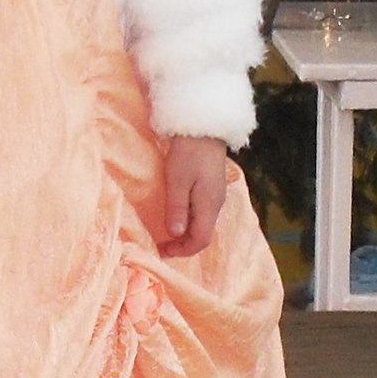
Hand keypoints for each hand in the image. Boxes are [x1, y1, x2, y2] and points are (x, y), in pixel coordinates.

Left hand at [156, 135, 227, 258]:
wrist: (205, 126)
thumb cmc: (188, 151)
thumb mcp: (177, 179)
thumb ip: (177, 208)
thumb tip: (176, 235)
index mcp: (209, 205)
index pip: (200, 240)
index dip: (181, 251)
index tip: (161, 251)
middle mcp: (216, 204)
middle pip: (202, 235)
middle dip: (182, 244)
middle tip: (160, 244)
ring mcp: (216, 196)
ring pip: (202, 224)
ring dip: (185, 233)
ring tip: (165, 232)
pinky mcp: (212, 188)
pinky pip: (202, 213)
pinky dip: (189, 221)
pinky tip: (176, 214)